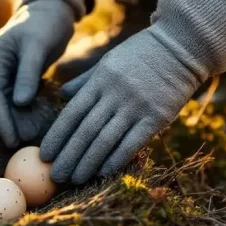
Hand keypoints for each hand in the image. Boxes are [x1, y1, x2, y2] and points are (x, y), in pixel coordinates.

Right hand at [0, 0, 74, 146]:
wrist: (52, 12)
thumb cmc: (44, 23)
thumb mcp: (37, 46)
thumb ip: (27, 73)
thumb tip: (19, 103)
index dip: (1, 119)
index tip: (11, 140)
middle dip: (9, 124)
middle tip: (22, 146)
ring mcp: (3, 72)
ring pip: (8, 103)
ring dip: (19, 121)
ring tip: (32, 139)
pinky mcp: (16, 78)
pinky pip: (19, 99)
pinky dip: (28, 112)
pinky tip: (38, 126)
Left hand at [40, 29, 200, 183]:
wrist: (181, 46)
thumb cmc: (141, 54)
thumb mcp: (109, 60)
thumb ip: (86, 80)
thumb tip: (62, 95)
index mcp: (100, 80)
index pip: (72, 113)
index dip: (57, 136)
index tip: (44, 154)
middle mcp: (115, 94)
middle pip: (86, 131)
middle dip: (69, 156)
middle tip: (56, 175)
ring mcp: (137, 106)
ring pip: (106, 140)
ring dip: (88, 163)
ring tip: (75, 179)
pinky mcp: (157, 116)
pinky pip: (132, 142)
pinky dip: (116, 159)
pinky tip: (103, 172)